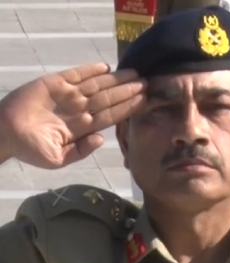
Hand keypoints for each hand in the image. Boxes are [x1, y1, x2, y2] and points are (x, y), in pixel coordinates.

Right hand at [0, 63, 145, 168]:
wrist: (4, 132)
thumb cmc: (31, 149)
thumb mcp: (57, 159)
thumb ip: (81, 151)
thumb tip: (102, 139)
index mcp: (83, 127)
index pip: (111, 115)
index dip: (128, 108)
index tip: (145, 101)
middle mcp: (80, 109)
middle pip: (109, 98)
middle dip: (128, 91)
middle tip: (147, 83)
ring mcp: (68, 95)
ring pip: (97, 85)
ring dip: (116, 80)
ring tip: (134, 74)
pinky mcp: (54, 83)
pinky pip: (76, 74)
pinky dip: (90, 70)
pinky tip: (106, 67)